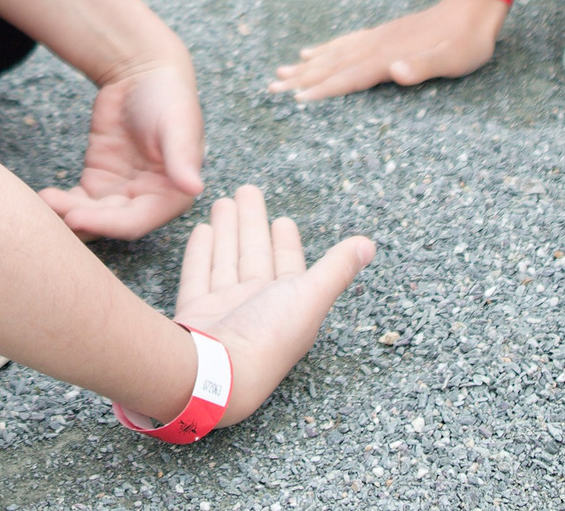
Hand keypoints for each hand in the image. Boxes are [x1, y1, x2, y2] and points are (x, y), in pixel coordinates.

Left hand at [40, 53, 203, 238]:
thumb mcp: (178, 123)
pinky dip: (60, 204)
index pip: (135, 221)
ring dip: (65, 215)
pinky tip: (41, 198)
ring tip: (41, 203)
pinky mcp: (98, 181)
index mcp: (172, 195)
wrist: (143, 73)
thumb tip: (194, 188)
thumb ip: (182, 157)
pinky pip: (77, 202)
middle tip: (49, 211)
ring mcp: (119, 193)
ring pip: (90, 216)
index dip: (106, 224)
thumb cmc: (168, 95)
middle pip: (108, 223)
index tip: (75, 217)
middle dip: (79, 220)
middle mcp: (146, 201)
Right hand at [170, 187, 374, 427]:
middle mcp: (256, 306)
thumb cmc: (269, 337)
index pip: (287, 264)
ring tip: (222, 202)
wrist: (217, 373)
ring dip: (227, 230)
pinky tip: (202, 230)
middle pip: (254, 254)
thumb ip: (337, 268)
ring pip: (226, 260)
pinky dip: (201, 252)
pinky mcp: (196, 312)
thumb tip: (369, 244)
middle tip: (246, 190)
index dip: (286, 242)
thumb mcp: (310, 297)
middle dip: (252, 223)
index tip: (283, 219)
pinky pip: (198, 274)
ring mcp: (224, 309)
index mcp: (287, 305)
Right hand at [269, 0, 503, 101]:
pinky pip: (345, 42)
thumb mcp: (453, 60)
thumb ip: (423, 67)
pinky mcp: (382, 34)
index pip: (350, 76)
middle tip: (272, 87)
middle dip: (302, 78)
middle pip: (333, 64)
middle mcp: (377, 46)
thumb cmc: (467, 43)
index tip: (297, 100)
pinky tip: (311, 51)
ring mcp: (377, 38)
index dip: (323, 89)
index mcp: (389, 56)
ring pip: (334, 53)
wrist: (473, 9)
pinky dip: (325, 49)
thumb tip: (394, 71)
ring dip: (307, 65)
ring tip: (281, 72)